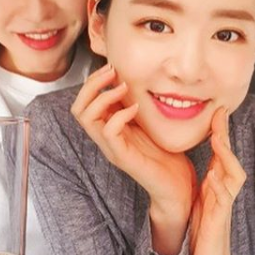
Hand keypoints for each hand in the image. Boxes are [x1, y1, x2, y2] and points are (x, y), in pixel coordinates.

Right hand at [71, 64, 196, 216]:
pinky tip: (136, 108)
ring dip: (103, 96)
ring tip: (123, 86)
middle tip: (112, 71)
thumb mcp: (148, 123)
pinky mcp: (122, 157)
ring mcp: (111, 148)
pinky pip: (109, 132)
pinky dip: (119, 115)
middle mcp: (105, 138)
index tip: (112, 67)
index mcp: (109, 128)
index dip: (94, 81)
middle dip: (92, 84)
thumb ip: (137, 106)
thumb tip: (136, 79)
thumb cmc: (166, 155)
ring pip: (86, 118)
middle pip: (78, 108)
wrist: (176, 187)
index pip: (84, 102)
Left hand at [189, 107, 245, 254]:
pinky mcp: (219, 223)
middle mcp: (223, 193)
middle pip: (230, 159)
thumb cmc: (202, 236)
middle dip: (225, 136)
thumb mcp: (200, 203)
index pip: (220, 154)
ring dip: (226, 157)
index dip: (219, 132)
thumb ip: (205, 184)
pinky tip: (212, 177)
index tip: (215, 111)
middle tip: (219, 113)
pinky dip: (218, 188)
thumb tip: (206, 163)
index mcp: (216, 187)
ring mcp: (223, 208)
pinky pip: (222, 202)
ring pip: (232, 177)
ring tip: (218, 138)